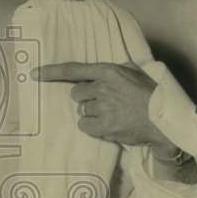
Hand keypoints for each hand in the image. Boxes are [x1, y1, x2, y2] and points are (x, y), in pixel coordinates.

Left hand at [31, 61, 178, 154]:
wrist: (163, 120)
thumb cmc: (150, 95)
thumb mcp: (135, 72)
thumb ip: (115, 70)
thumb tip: (98, 73)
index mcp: (109, 71)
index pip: (73, 70)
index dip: (51, 72)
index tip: (34, 74)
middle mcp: (103, 87)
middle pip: (76, 94)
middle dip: (86, 99)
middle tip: (104, 104)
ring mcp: (102, 107)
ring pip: (82, 111)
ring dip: (93, 114)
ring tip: (113, 115)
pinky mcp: (103, 126)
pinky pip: (85, 126)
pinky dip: (93, 127)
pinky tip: (108, 125)